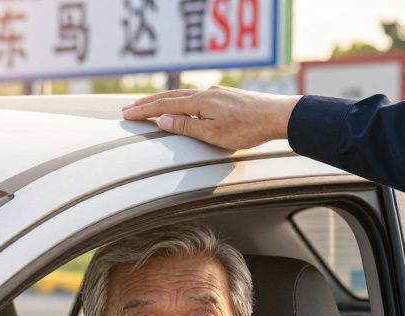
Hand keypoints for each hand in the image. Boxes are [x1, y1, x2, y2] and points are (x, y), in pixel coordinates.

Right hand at [121, 86, 299, 149]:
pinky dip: (179, 100)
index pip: (164, 106)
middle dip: (148, 104)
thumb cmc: (247, 129)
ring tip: (149, 105)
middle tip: (128, 108)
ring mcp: (216, 93)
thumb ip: (186, 126)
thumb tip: (162, 119)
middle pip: (170, 97)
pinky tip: (181, 104)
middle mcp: (205, 93)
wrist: (277, 116)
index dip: (144, 111)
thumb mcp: (213, 134)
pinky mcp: (225, 97)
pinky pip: (195, 96)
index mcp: (199, 102)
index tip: (126, 115)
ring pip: (183, 95)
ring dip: (163, 101)